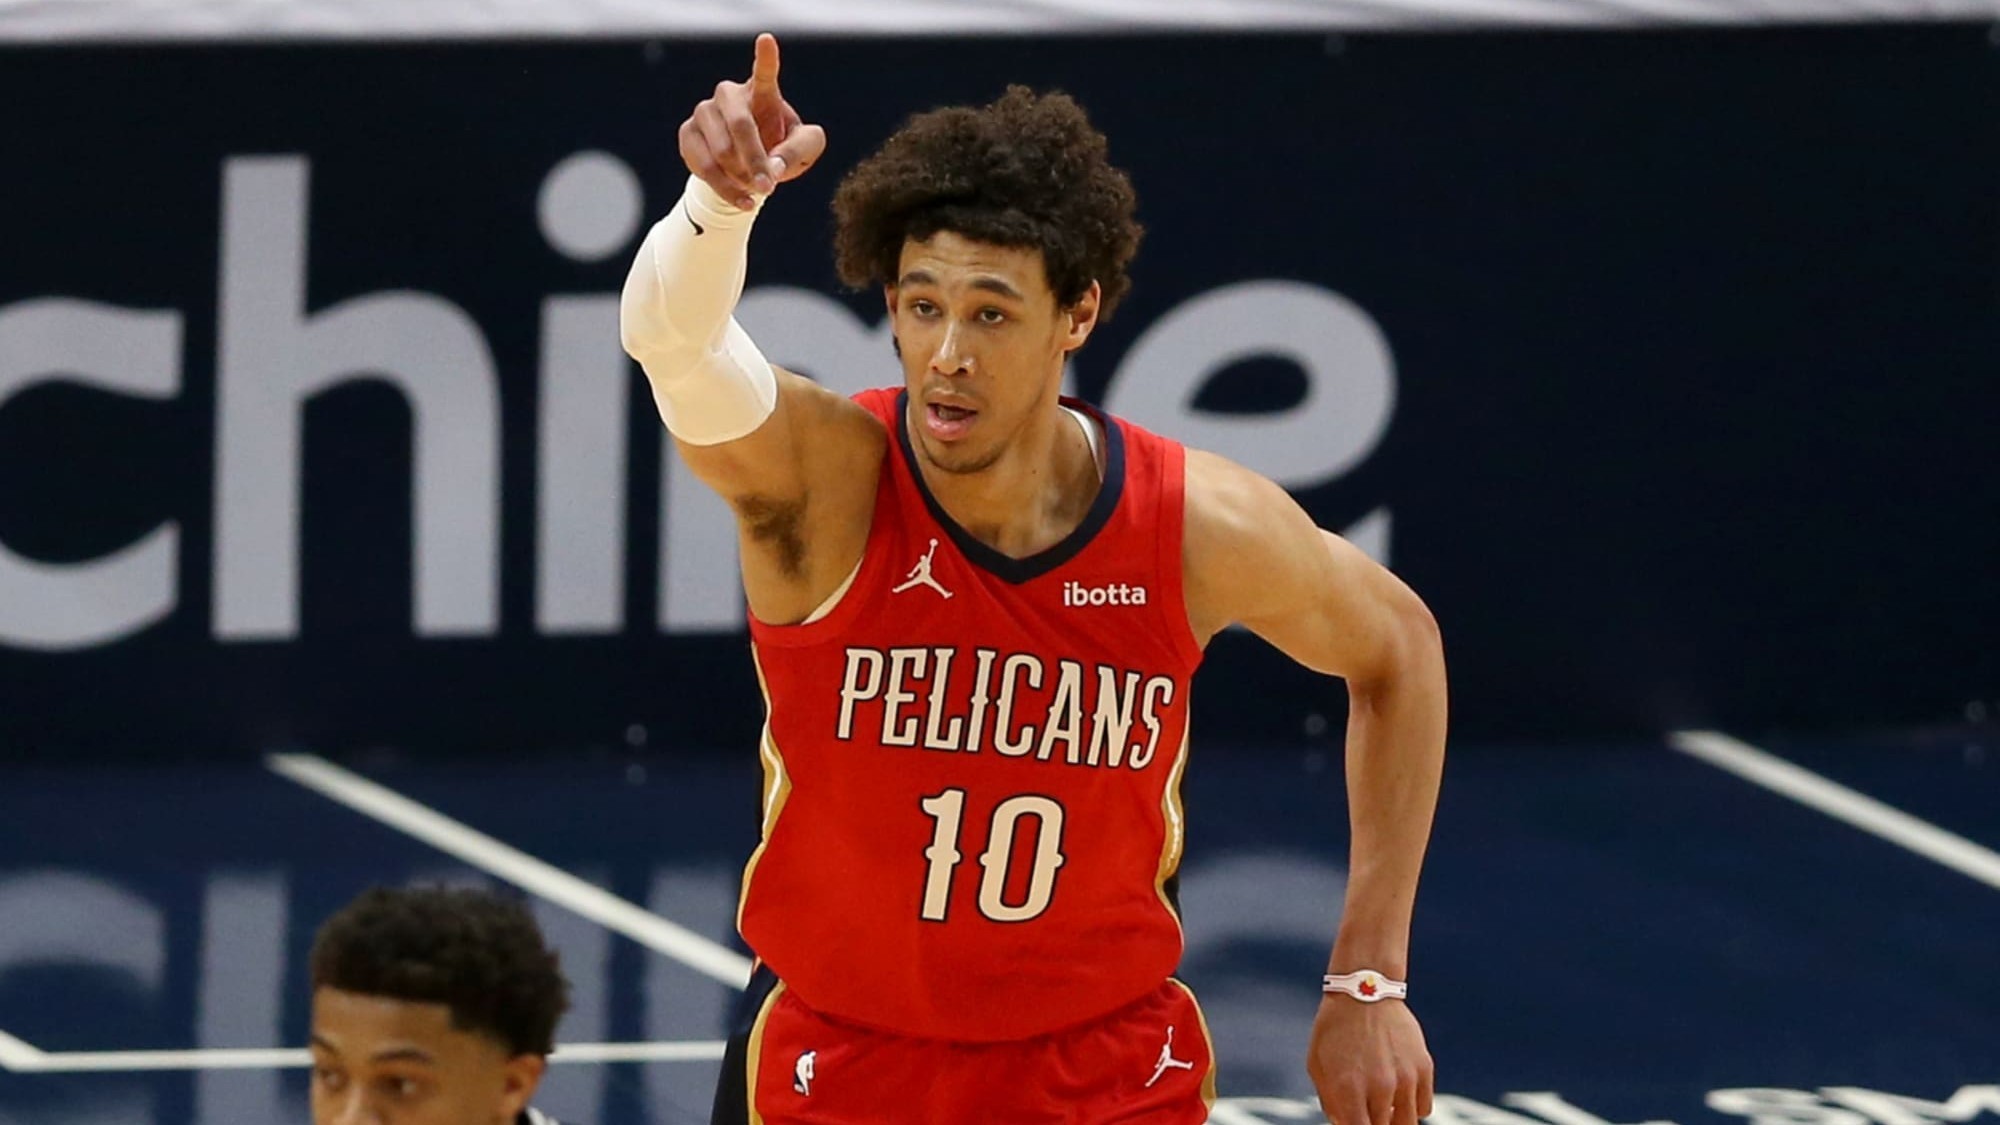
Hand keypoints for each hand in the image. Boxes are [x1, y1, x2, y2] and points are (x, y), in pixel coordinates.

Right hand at [679, 32, 826, 209]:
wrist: (746, 171)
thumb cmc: (780, 151)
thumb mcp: (803, 151)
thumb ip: (799, 151)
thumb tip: (774, 165)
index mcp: (763, 91)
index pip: (765, 71)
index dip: (766, 57)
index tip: (767, 40)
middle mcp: (729, 94)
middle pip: (741, 124)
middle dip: (755, 160)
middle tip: (769, 186)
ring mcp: (704, 111)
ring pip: (721, 151)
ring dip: (742, 177)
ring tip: (757, 190)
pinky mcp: (687, 134)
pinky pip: (704, 166)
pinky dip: (727, 188)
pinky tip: (743, 199)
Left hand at [1307, 996, 1434, 1124]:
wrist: (1365, 990)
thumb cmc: (1334, 1029)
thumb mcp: (1318, 1064)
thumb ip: (1330, 1102)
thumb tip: (1344, 1124)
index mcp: (1348, 1089)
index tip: (1356, 1123)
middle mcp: (1380, 1087)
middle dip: (1373, 1123)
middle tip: (1367, 1111)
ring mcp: (1405, 1078)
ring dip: (1395, 1120)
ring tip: (1383, 1107)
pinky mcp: (1424, 1067)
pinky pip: (1424, 1108)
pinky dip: (1412, 1107)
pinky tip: (1399, 1094)